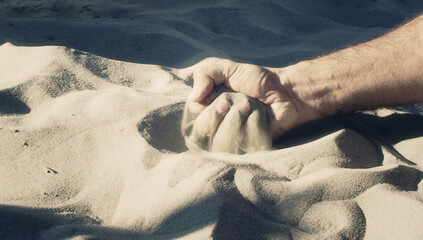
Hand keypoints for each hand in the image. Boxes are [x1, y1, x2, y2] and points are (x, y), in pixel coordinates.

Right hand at [187, 58, 312, 137]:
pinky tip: (260, 116)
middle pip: (202, 127)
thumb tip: (193, 97)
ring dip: (236, 116)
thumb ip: (205, 75)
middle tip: (235, 100)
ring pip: (220, 136)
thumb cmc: (257, 79)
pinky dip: (252, 123)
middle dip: (218, 110)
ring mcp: (234, 135)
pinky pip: (242, 139)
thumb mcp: (228, 69)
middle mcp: (219, 122)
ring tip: (250, 106)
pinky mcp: (249, 144)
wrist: (286, 90)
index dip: (205, 104)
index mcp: (211, 105)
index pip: (194, 112)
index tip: (221, 94)